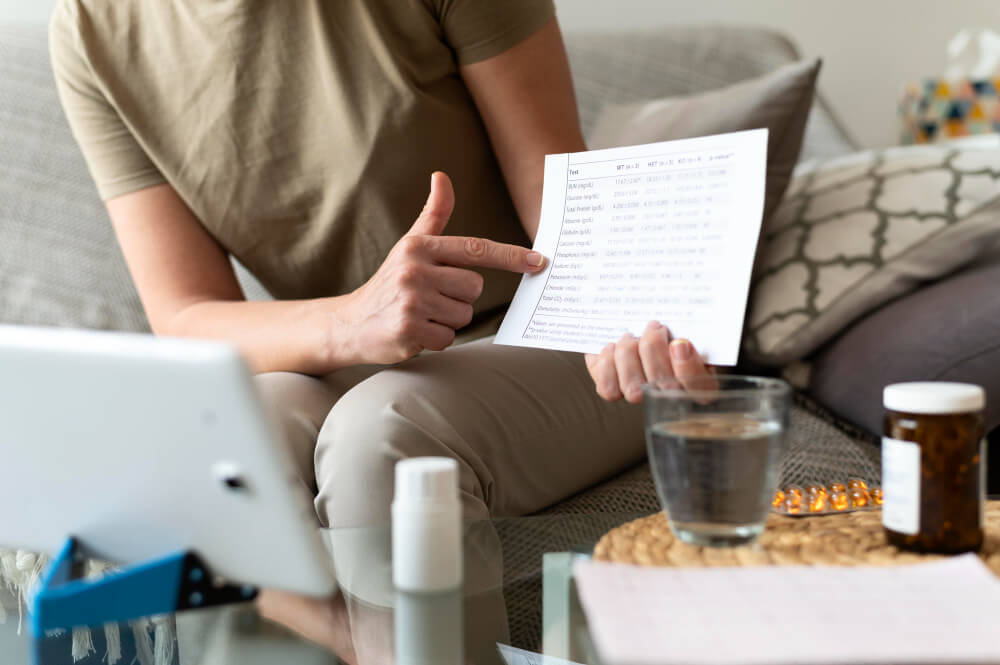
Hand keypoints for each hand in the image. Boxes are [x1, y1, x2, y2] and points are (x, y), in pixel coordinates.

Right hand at [337, 172, 545, 364]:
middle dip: (459, 298)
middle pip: (474, 288)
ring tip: (422, 315)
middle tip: (431, 299)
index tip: (538, 261)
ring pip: (463, 315)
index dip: (510, 256)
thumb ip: (433, 214)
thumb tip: (442, 176)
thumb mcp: (410, 245)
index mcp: (419, 247)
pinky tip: (415, 332)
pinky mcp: (408, 329)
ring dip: (447, 320)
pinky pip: (448, 338)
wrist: (350, 322)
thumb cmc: (389, 282)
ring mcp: (411, 300)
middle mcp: (414, 270)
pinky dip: (436, 340)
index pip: (475, 248)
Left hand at [584, 321, 715, 403]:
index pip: (702, 391)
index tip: (679, 343)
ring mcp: (640, 395)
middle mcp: (668, 394)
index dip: (689, 369)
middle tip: (654, 327)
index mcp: (696, 380)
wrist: (631, 322)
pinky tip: (612, 347)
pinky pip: (609, 389)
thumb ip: (692, 331)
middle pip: (665, 387)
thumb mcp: (685, 323)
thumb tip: (685, 338)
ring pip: (633, 389)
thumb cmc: (664, 324)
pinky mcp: (613, 390)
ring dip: (629, 355)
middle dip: (655, 349)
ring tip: (630, 336)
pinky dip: (608, 364)